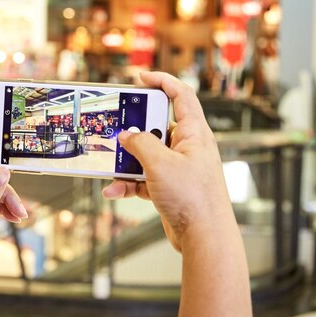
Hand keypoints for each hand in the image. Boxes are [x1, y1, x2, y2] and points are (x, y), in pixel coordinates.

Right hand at [102, 72, 232, 251]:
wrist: (204, 237)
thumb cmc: (194, 199)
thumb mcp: (160, 164)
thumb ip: (140, 144)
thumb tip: (127, 136)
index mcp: (194, 133)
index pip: (181, 96)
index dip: (163, 82)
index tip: (141, 78)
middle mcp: (188, 147)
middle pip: (157, 126)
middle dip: (134, 130)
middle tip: (116, 129)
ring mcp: (179, 167)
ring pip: (146, 155)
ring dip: (127, 162)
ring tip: (111, 167)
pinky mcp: (170, 186)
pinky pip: (144, 177)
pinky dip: (129, 182)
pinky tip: (115, 190)